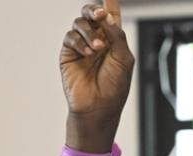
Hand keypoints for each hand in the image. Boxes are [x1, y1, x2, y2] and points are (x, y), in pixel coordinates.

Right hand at [60, 2, 134, 148]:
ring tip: (98, 48)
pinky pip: (71, 37)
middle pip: (92, 13)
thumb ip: (117, 35)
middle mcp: (97, 39)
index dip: (110, 3)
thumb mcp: (124, 59)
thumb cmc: (115, 87)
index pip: (111, 15)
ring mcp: (82, 45)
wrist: (98, 107)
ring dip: (90, 32)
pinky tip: (87, 54)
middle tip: (101, 17)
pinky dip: (80, 42)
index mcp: (114, 39)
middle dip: (95, 11)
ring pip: (80, 22)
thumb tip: (108, 16)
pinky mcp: (69, 53)